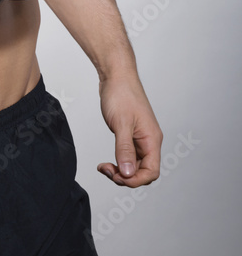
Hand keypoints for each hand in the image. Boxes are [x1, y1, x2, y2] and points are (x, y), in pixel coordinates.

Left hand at [97, 73, 162, 187]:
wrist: (115, 75)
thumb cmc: (121, 94)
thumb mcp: (121, 123)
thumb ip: (124, 149)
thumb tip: (128, 174)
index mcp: (152, 139)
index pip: (151, 171)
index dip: (135, 180)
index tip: (117, 177)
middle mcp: (149, 141)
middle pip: (144, 172)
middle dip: (126, 177)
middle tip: (107, 171)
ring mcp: (140, 138)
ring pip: (135, 165)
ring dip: (121, 171)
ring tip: (104, 167)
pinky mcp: (130, 134)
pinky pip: (128, 156)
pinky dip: (119, 161)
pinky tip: (107, 161)